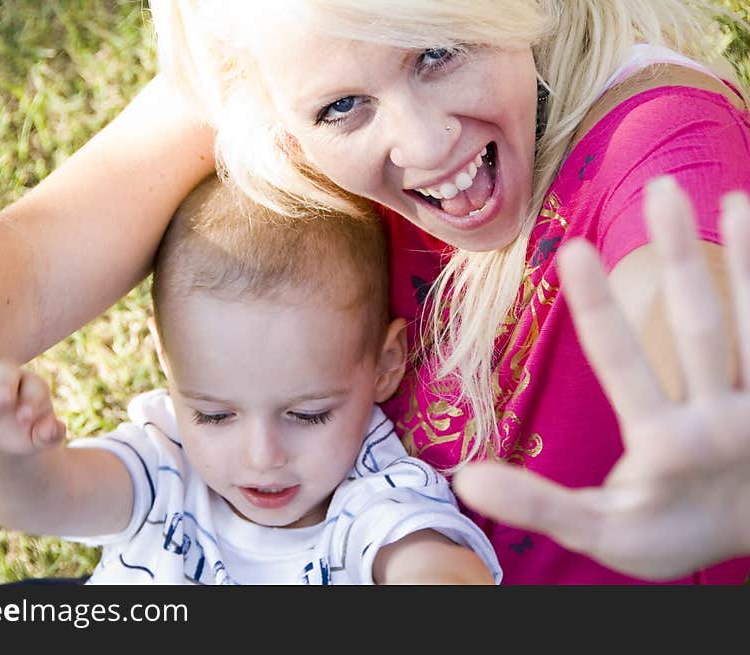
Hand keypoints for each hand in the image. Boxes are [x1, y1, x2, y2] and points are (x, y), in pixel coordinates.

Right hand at [0, 360, 64, 454]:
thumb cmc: (24, 434)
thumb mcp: (39, 438)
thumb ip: (50, 434)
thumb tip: (52, 429)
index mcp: (31, 385)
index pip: (34, 386)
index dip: (31, 401)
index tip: (25, 419)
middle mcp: (5, 376)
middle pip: (5, 369)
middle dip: (4, 384)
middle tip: (4, 405)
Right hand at [454, 178, 749, 579]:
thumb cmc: (666, 533)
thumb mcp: (600, 532)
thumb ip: (538, 503)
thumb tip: (466, 478)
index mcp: (665, 447)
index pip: (623, 366)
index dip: (597, 307)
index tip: (572, 248)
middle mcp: (720, 421)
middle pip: (700, 328)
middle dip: (678, 256)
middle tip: (660, 190)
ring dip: (746, 261)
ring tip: (734, 197)